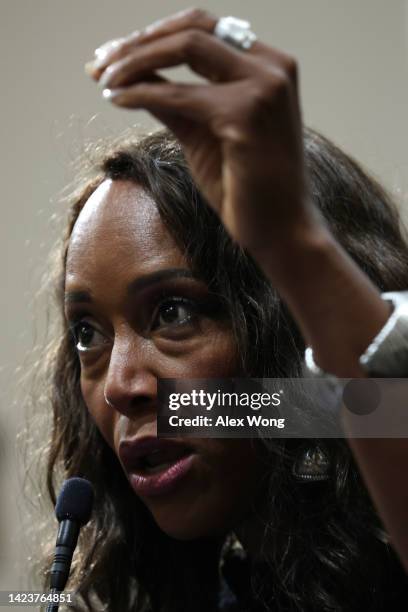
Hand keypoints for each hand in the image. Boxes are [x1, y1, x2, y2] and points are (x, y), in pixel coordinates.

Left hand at [85, 8, 320, 261]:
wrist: (278, 229)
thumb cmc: (244, 186)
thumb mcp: (202, 132)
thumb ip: (173, 99)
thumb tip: (130, 75)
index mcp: (267, 66)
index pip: (203, 28)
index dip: (154, 35)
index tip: (115, 54)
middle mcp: (271, 67)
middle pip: (192, 29)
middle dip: (138, 41)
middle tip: (99, 62)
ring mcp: (263, 87)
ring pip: (184, 48)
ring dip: (134, 60)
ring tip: (102, 78)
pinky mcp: (246, 115)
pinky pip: (179, 95)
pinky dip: (142, 93)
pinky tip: (115, 99)